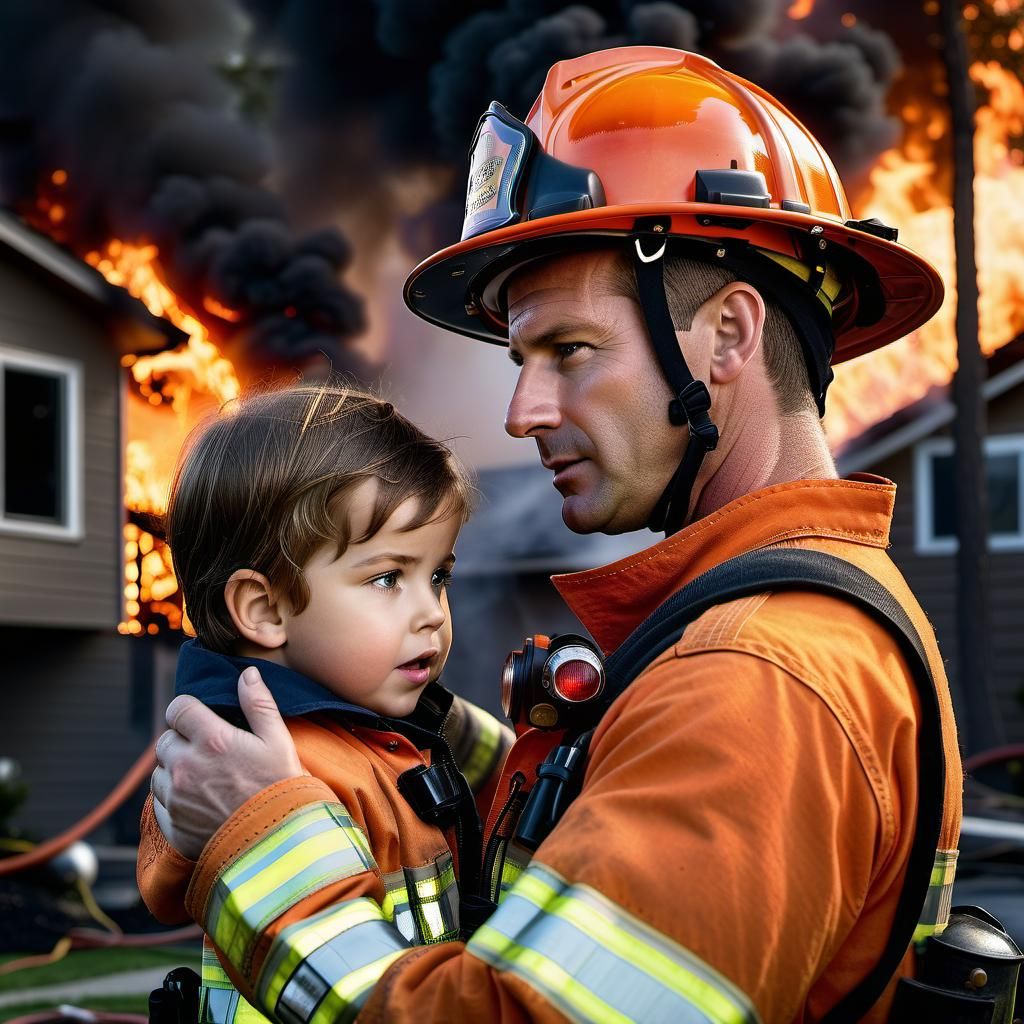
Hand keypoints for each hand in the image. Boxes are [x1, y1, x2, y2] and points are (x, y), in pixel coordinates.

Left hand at [151, 666, 302, 858]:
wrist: (276, 845)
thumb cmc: (281, 789)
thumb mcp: (279, 741)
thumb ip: (259, 704)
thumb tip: (246, 674)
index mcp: (212, 740)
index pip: (178, 708)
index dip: (189, 710)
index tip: (201, 717)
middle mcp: (186, 766)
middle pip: (165, 739)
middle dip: (182, 740)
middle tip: (208, 751)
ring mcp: (175, 797)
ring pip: (160, 770)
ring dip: (175, 769)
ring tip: (205, 778)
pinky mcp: (170, 824)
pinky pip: (159, 800)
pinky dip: (173, 797)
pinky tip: (199, 801)